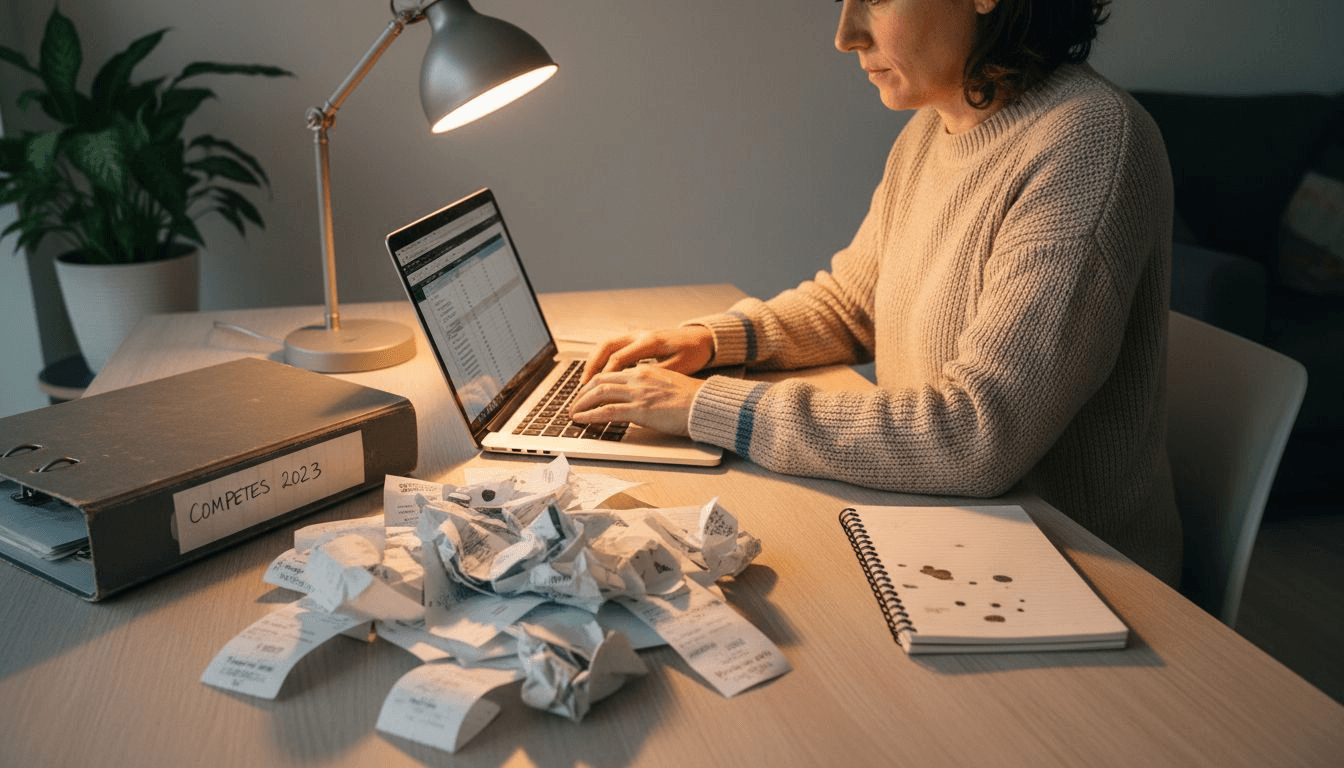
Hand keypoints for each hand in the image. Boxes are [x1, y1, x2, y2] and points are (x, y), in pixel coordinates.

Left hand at [569, 364, 703, 436]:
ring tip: (573, 413)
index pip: (611, 373)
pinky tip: (582, 419)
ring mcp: (638, 393)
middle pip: (600, 380)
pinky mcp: (640, 410)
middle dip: (582, 393)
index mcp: (645, 372)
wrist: (706, 405)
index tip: (585, 392)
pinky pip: (608, 411)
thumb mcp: (667, 386)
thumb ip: (648, 389)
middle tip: (574, 403)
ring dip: (581, 403)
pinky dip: (590, 415)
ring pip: (599, 393)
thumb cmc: (692, 400)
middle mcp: (638, 378)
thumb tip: (637, 401)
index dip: (593, 383)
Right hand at [580, 326, 714, 384]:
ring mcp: (636, 334)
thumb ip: (659, 376)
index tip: (596, 392)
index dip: (605, 376)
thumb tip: (640, 391)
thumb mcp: (681, 367)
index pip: (619, 358)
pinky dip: (601, 359)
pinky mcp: (636, 338)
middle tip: (582, 388)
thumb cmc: (694, 352)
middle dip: (591, 368)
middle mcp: (639, 335)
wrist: (702, 337)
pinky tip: (597, 374)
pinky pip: (612, 346)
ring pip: (606, 345)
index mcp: (650, 342)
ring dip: (593, 363)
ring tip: (584, 382)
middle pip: (606, 348)